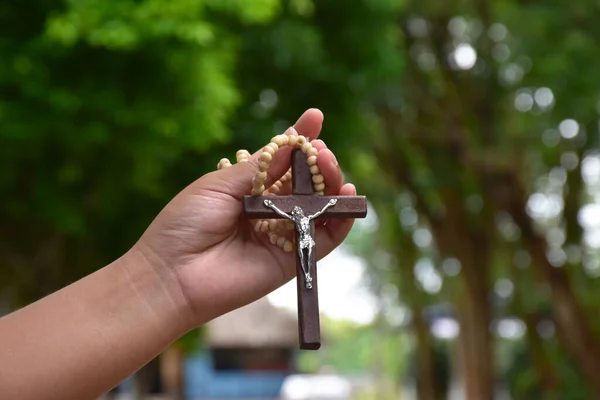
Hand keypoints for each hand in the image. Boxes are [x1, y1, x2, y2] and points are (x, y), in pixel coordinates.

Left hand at [135, 109, 356, 325]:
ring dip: (333, 185)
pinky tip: (347, 198)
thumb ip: (257, 168)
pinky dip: (341, 220)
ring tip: (331, 167)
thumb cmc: (186, 223)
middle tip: (322, 150)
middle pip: (307, 182)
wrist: (172, 274)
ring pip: (320, 207)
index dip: (300, 139)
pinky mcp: (292, 259)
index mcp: (250, 188)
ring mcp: (283, 234)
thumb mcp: (218, 184)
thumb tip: (291, 144)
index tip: (315, 117)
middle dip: (319, 162)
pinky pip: (324, 239)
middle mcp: (270, 209)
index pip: (283, 160)